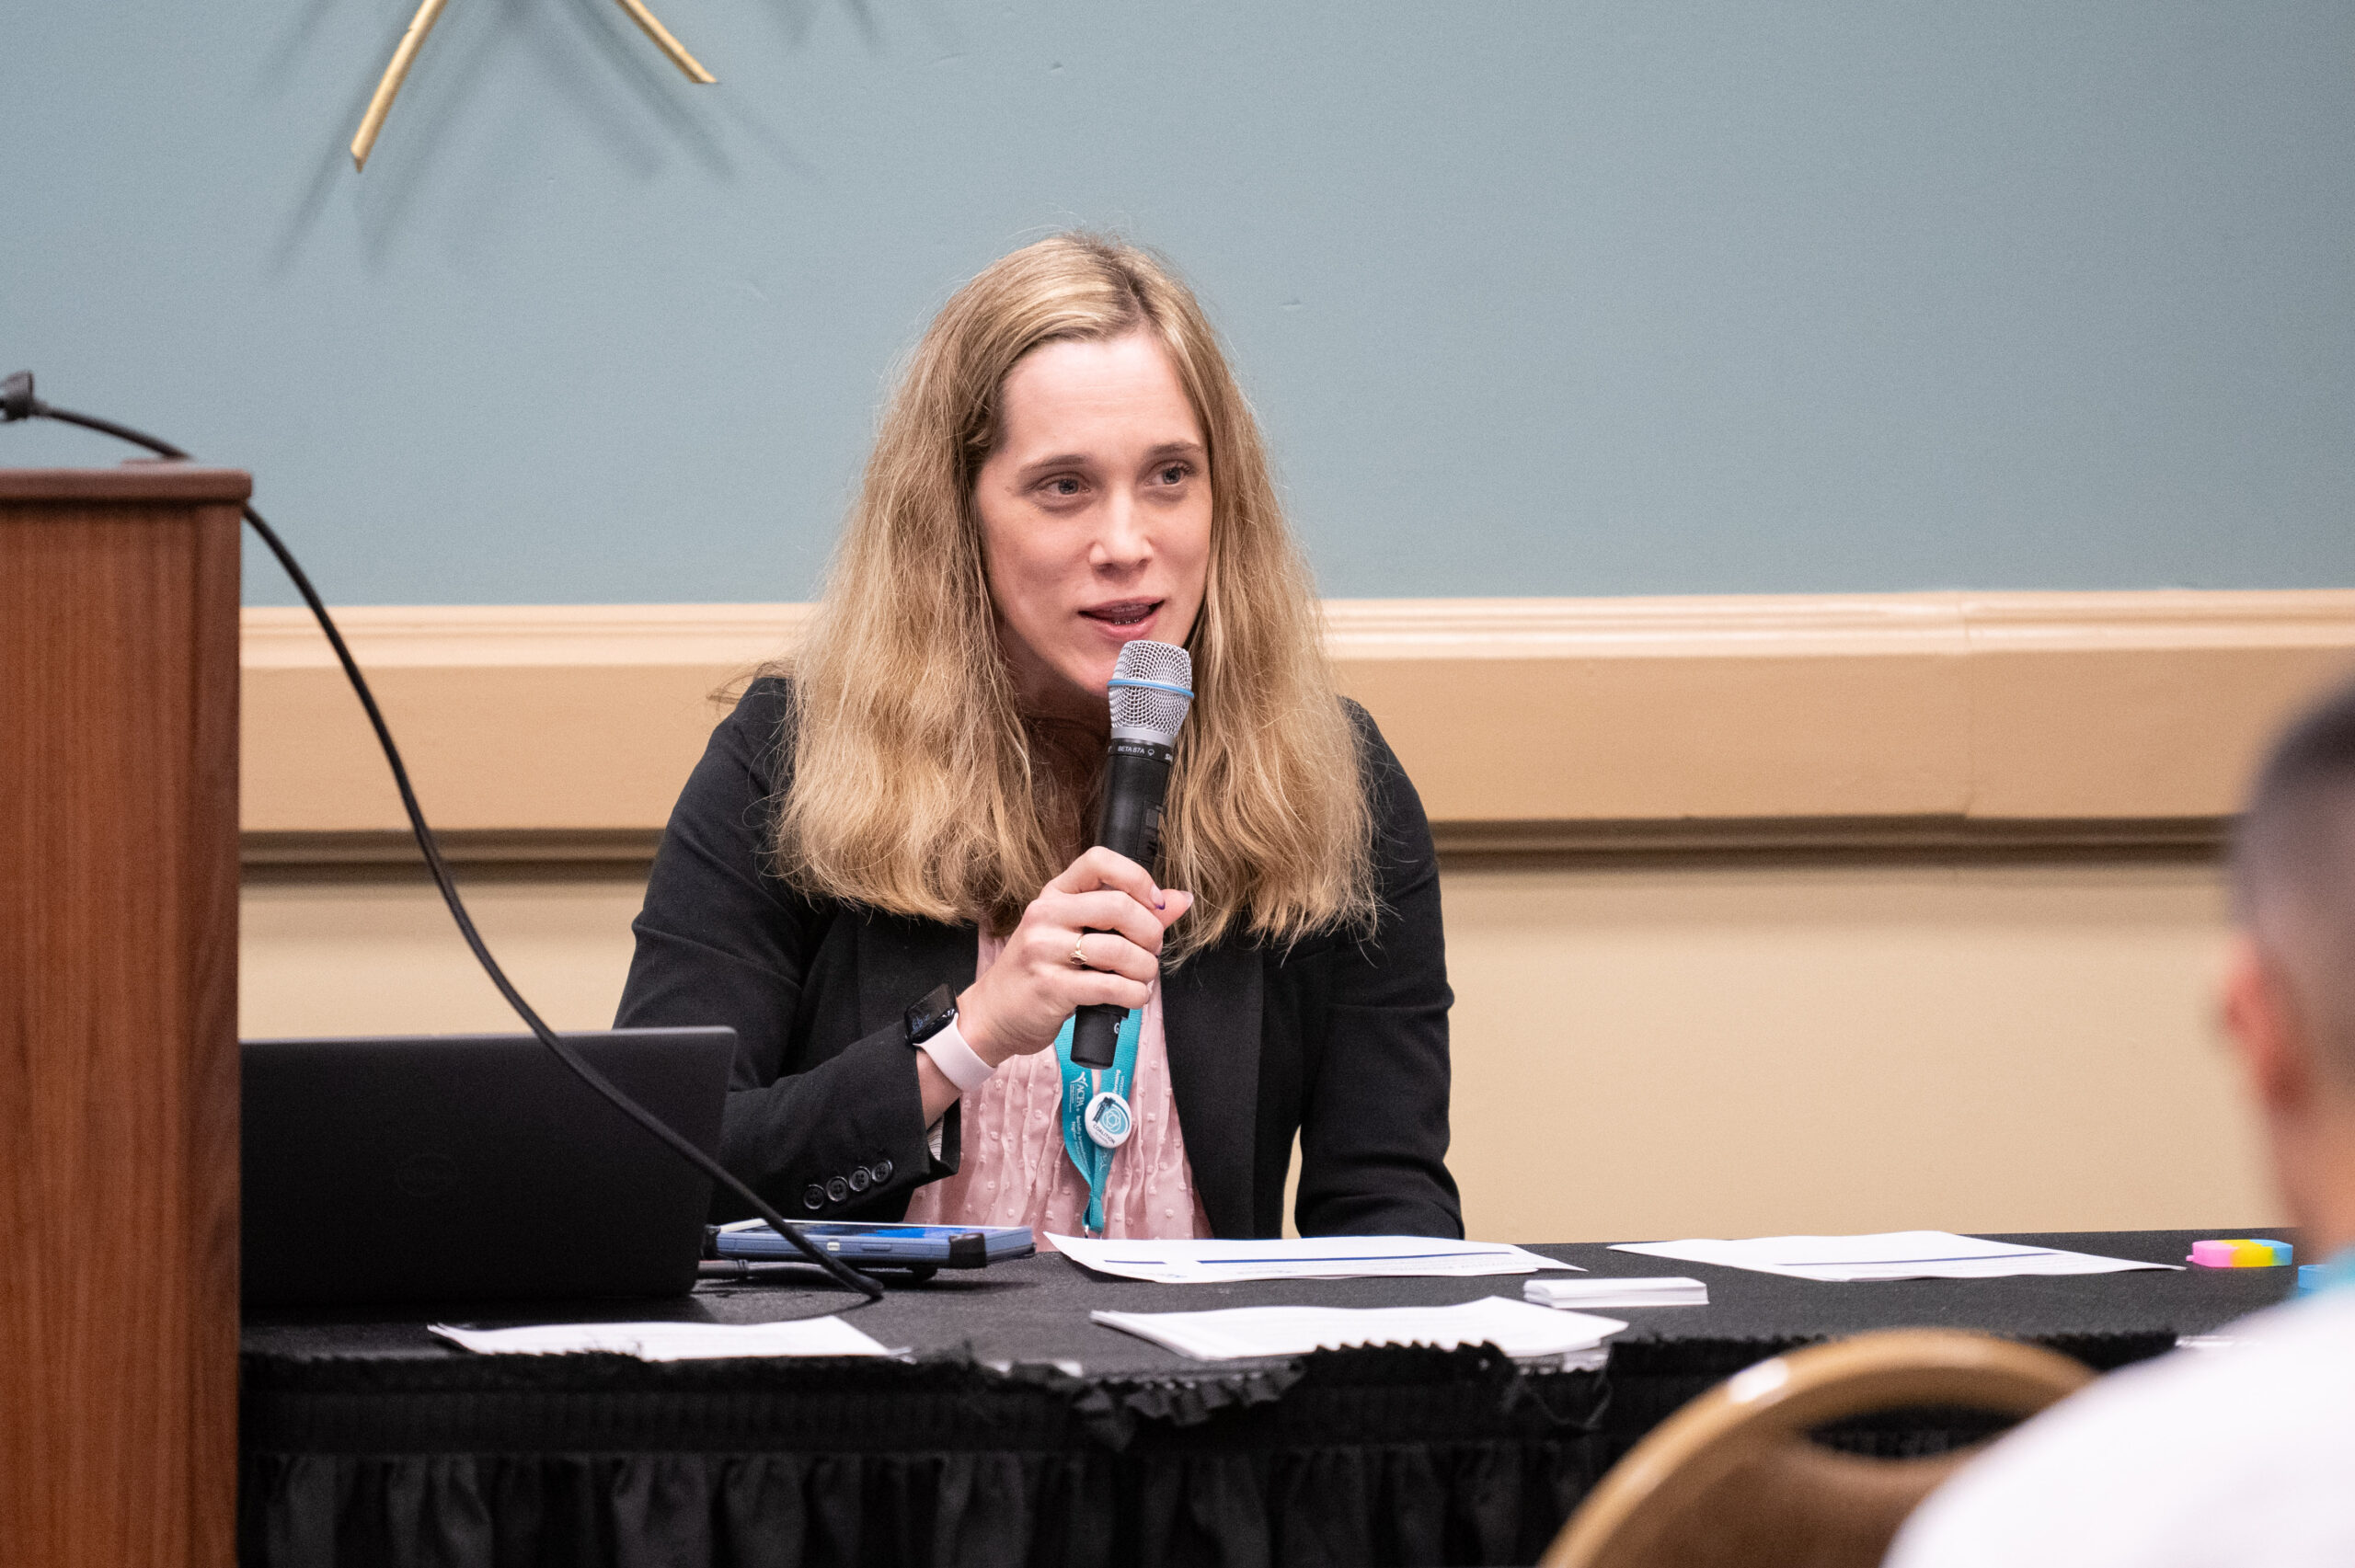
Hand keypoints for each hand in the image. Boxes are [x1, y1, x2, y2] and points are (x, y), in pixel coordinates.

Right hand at [955, 847, 1193, 1067]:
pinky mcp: (1050, 988)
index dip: (1137, 877)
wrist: (994, 1015)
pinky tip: (1133, 997)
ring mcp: (1044, 951)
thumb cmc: (1042, 971)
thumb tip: (1181, 900)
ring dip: (1145, 969)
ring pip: (1118, 950)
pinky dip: (1135, 994)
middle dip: (1150, 932)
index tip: (1155, 904)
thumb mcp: (1076, 935)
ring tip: (1142, 979)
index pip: (1098, 861)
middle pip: (1118, 906)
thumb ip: (1131, 916)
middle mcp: (1046, 916)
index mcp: (1054, 895)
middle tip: (1151, 952)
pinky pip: (1110, 986)